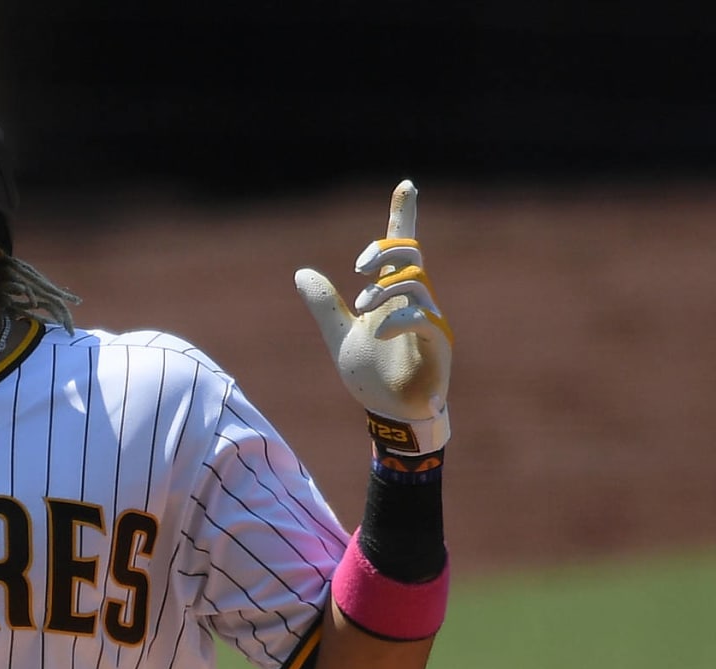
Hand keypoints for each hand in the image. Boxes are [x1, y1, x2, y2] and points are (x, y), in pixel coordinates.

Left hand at [294, 179, 452, 454]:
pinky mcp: (437, 344)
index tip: (406, 185)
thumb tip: (301, 273)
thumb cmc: (371, 375)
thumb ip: (324, 305)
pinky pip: (424, 317)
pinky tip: (378, 331)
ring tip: (362, 307)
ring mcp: (430, 320)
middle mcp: (415, 301)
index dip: (403, 216)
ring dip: (386, 288)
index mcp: (392, 295)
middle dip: (384, 251)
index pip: (400, 250)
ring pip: (416, 282)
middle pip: (412, 254)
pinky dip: (398, 318)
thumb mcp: (338, 336)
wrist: (388, 412)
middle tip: (357, 268)